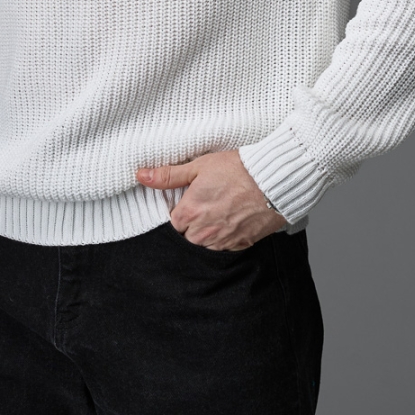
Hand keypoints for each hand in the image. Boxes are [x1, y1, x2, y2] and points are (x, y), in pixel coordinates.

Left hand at [136, 149, 286, 250]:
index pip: (173, 223)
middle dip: (193, 225)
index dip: (182, 212)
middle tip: (207, 206)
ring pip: (206, 245)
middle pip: (188, 237)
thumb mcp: (199, 166)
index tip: (191, 201)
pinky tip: (233, 221)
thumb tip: (141, 176)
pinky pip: (226, 248)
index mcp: (190, 213)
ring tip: (221, 212)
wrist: (273, 180)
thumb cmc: (238, 169)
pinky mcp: (242, 244)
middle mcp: (204, 232)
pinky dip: (227, 238)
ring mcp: (223, 240)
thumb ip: (169, 175)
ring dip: (209, 233)